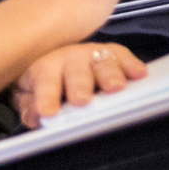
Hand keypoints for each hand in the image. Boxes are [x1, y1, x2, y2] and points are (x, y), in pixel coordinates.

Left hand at [11, 41, 148, 127]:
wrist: (54, 57)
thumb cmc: (43, 81)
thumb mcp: (28, 94)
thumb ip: (30, 107)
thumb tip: (36, 117)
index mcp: (45, 68)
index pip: (45, 81)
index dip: (46, 97)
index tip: (48, 113)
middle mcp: (70, 57)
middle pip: (77, 71)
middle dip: (80, 85)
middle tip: (83, 101)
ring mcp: (93, 53)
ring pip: (102, 62)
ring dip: (110, 75)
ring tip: (117, 88)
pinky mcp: (112, 52)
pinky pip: (123, 55)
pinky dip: (132, 65)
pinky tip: (140, 74)